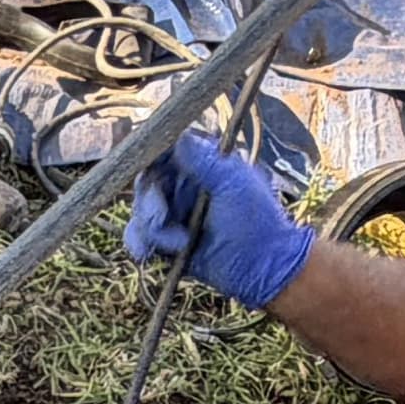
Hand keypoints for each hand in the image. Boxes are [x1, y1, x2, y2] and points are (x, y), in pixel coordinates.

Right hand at [121, 133, 312, 309]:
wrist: (263, 267)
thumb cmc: (257, 221)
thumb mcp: (233, 183)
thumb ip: (204, 161)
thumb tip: (178, 136)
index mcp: (204, 168)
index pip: (166, 153)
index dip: (151, 160)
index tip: (147, 171)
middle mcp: (186, 188)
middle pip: (147, 184)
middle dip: (150, 203)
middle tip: (160, 218)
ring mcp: (176, 215)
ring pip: (142, 212)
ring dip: (152, 229)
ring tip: (177, 244)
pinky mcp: (168, 242)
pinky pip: (142, 237)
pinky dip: (141, 244)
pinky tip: (146, 254)